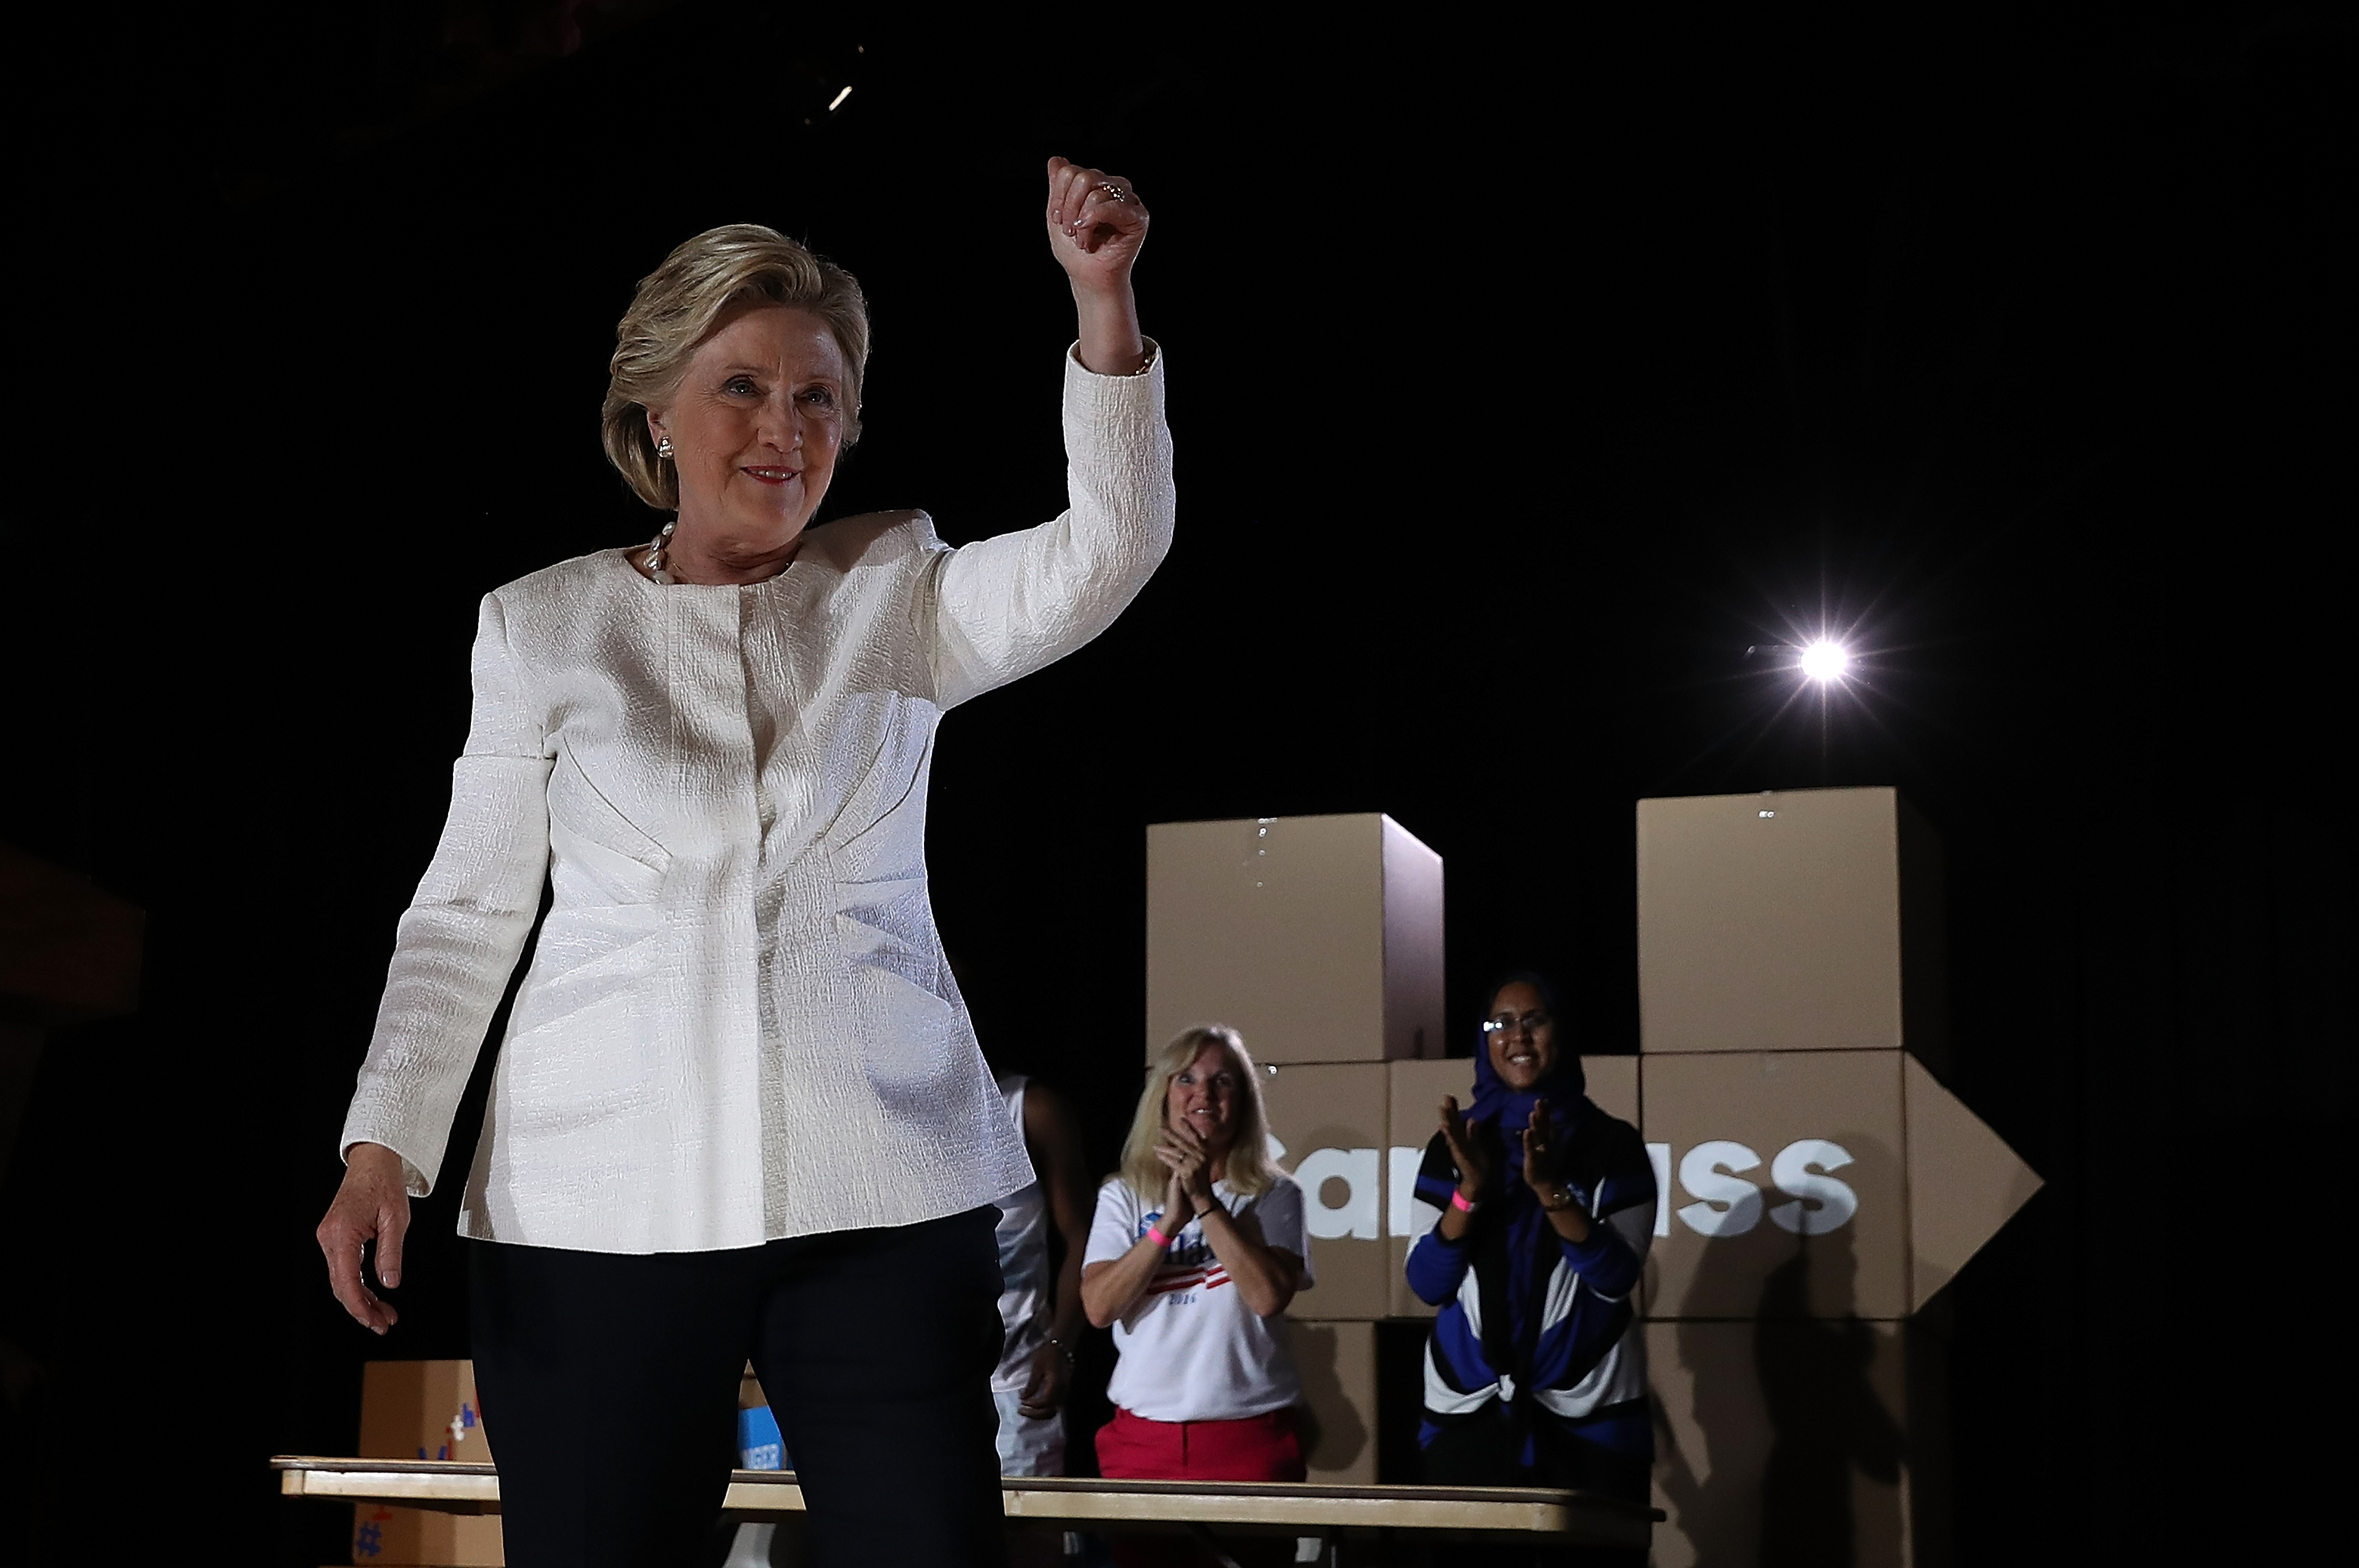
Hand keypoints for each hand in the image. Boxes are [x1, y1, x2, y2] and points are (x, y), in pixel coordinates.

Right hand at [316, 1142, 410, 1334]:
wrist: (372, 1161)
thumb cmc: (384, 1183)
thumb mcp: (396, 1219)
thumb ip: (391, 1253)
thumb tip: (390, 1284)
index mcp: (342, 1233)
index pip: (346, 1282)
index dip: (360, 1307)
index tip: (375, 1321)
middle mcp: (329, 1238)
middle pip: (341, 1286)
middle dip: (363, 1309)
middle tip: (384, 1324)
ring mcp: (329, 1238)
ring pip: (342, 1280)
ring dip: (362, 1299)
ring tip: (384, 1314)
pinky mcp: (335, 1238)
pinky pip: (344, 1268)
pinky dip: (358, 1284)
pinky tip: (374, 1296)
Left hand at [1017, 1340, 1070, 1418]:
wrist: (1062, 1346)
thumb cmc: (1048, 1354)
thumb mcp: (1037, 1368)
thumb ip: (1032, 1385)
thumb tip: (1023, 1398)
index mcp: (1056, 1384)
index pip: (1045, 1402)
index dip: (1032, 1405)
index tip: (1022, 1402)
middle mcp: (1063, 1391)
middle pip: (1050, 1411)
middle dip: (1034, 1414)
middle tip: (1021, 1411)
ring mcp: (1065, 1393)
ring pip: (1054, 1411)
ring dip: (1040, 1414)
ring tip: (1028, 1411)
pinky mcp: (1064, 1392)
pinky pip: (1056, 1406)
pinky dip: (1045, 1410)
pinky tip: (1036, 1407)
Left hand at [1044, 155, 1148, 292]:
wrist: (1089, 279)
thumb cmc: (1075, 252)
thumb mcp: (1058, 215)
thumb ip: (1057, 186)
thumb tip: (1056, 160)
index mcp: (1096, 184)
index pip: (1070, 171)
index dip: (1058, 196)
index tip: (1058, 220)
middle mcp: (1114, 187)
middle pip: (1082, 177)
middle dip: (1069, 207)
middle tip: (1070, 231)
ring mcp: (1128, 200)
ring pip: (1094, 189)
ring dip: (1081, 220)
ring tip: (1083, 240)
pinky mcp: (1138, 216)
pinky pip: (1112, 205)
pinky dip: (1094, 220)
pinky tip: (1089, 238)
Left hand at [1153, 1117, 1214, 1213]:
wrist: (1202, 1198)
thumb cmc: (1200, 1183)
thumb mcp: (1201, 1166)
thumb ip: (1197, 1155)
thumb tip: (1189, 1146)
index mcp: (1206, 1153)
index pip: (1197, 1137)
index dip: (1189, 1128)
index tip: (1182, 1119)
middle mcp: (1201, 1156)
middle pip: (1183, 1143)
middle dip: (1171, 1135)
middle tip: (1161, 1129)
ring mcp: (1194, 1163)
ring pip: (1176, 1153)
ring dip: (1164, 1149)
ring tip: (1155, 1146)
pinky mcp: (1187, 1171)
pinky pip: (1173, 1162)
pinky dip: (1164, 1158)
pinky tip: (1158, 1155)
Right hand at [1438, 1095, 1489, 1200]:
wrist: (1476, 1181)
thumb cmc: (1476, 1163)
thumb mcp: (1475, 1145)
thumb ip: (1473, 1133)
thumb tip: (1472, 1119)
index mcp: (1462, 1138)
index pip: (1456, 1121)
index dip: (1453, 1109)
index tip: (1448, 1096)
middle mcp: (1458, 1141)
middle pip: (1452, 1123)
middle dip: (1449, 1111)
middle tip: (1445, 1098)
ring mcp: (1458, 1148)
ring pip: (1452, 1132)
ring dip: (1447, 1120)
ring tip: (1442, 1108)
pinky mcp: (1461, 1155)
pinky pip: (1455, 1143)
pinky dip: (1450, 1135)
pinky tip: (1445, 1127)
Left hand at [1522, 1100, 1564, 1192]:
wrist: (1547, 1185)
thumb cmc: (1545, 1164)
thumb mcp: (1545, 1147)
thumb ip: (1544, 1133)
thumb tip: (1544, 1119)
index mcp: (1548, 1140)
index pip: (1548, 1123)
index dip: (1546, 1112)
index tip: (1544, 1099)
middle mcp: (1546, 1144)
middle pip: (1544, 1127)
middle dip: (1542, 1114)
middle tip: (1539, 1100)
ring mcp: (1541, 1152)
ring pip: (1539, 1137)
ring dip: (1536, 1125)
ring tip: (1532, 1114)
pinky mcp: (1534, 1161)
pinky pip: (1531, 1150)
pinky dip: (1529, 1141)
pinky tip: (1527, 1132)